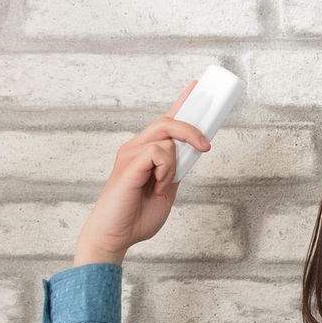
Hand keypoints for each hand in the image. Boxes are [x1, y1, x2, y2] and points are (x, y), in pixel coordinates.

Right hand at [73, 77, 213, 266]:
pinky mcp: (129, 164)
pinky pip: (159, 152)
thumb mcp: (166, 190)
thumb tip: (192, 155)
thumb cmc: (135, 217)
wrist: (115, 236)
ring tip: (164, 184)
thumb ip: (176, 171)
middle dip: (191, 129)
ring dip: (175, 163)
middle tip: (206, 147)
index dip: (182, 102)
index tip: (196, 86)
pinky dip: (166, 169)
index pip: (165, 121)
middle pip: (167, 121)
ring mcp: (130, 154)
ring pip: (166, 136)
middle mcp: (135, 148)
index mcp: (145, 153)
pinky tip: (158, 185)